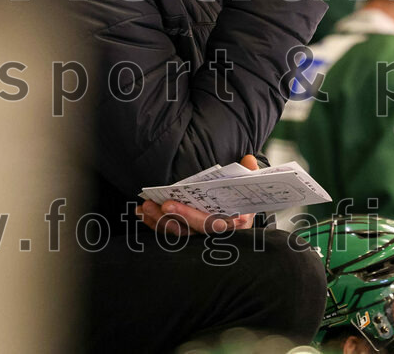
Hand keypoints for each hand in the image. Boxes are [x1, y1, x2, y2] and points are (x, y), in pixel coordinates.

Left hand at [135, 155, 259, 236]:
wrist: (241, 206)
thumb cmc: (244, 193)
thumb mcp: (251, 182)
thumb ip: (250, 172)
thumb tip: (249, 159)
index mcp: (234, 221)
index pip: (213, 223)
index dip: (193, 216)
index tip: (174, 205)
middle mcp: (216, 232)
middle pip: (193, 229)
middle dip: (174, 216)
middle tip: (160, 203)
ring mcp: (200, 234)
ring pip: (178, 232)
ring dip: (159, 220)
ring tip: (145, 206)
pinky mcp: (187, 232)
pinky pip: (169, 231)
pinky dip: (154, 223)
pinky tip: (141, 213)